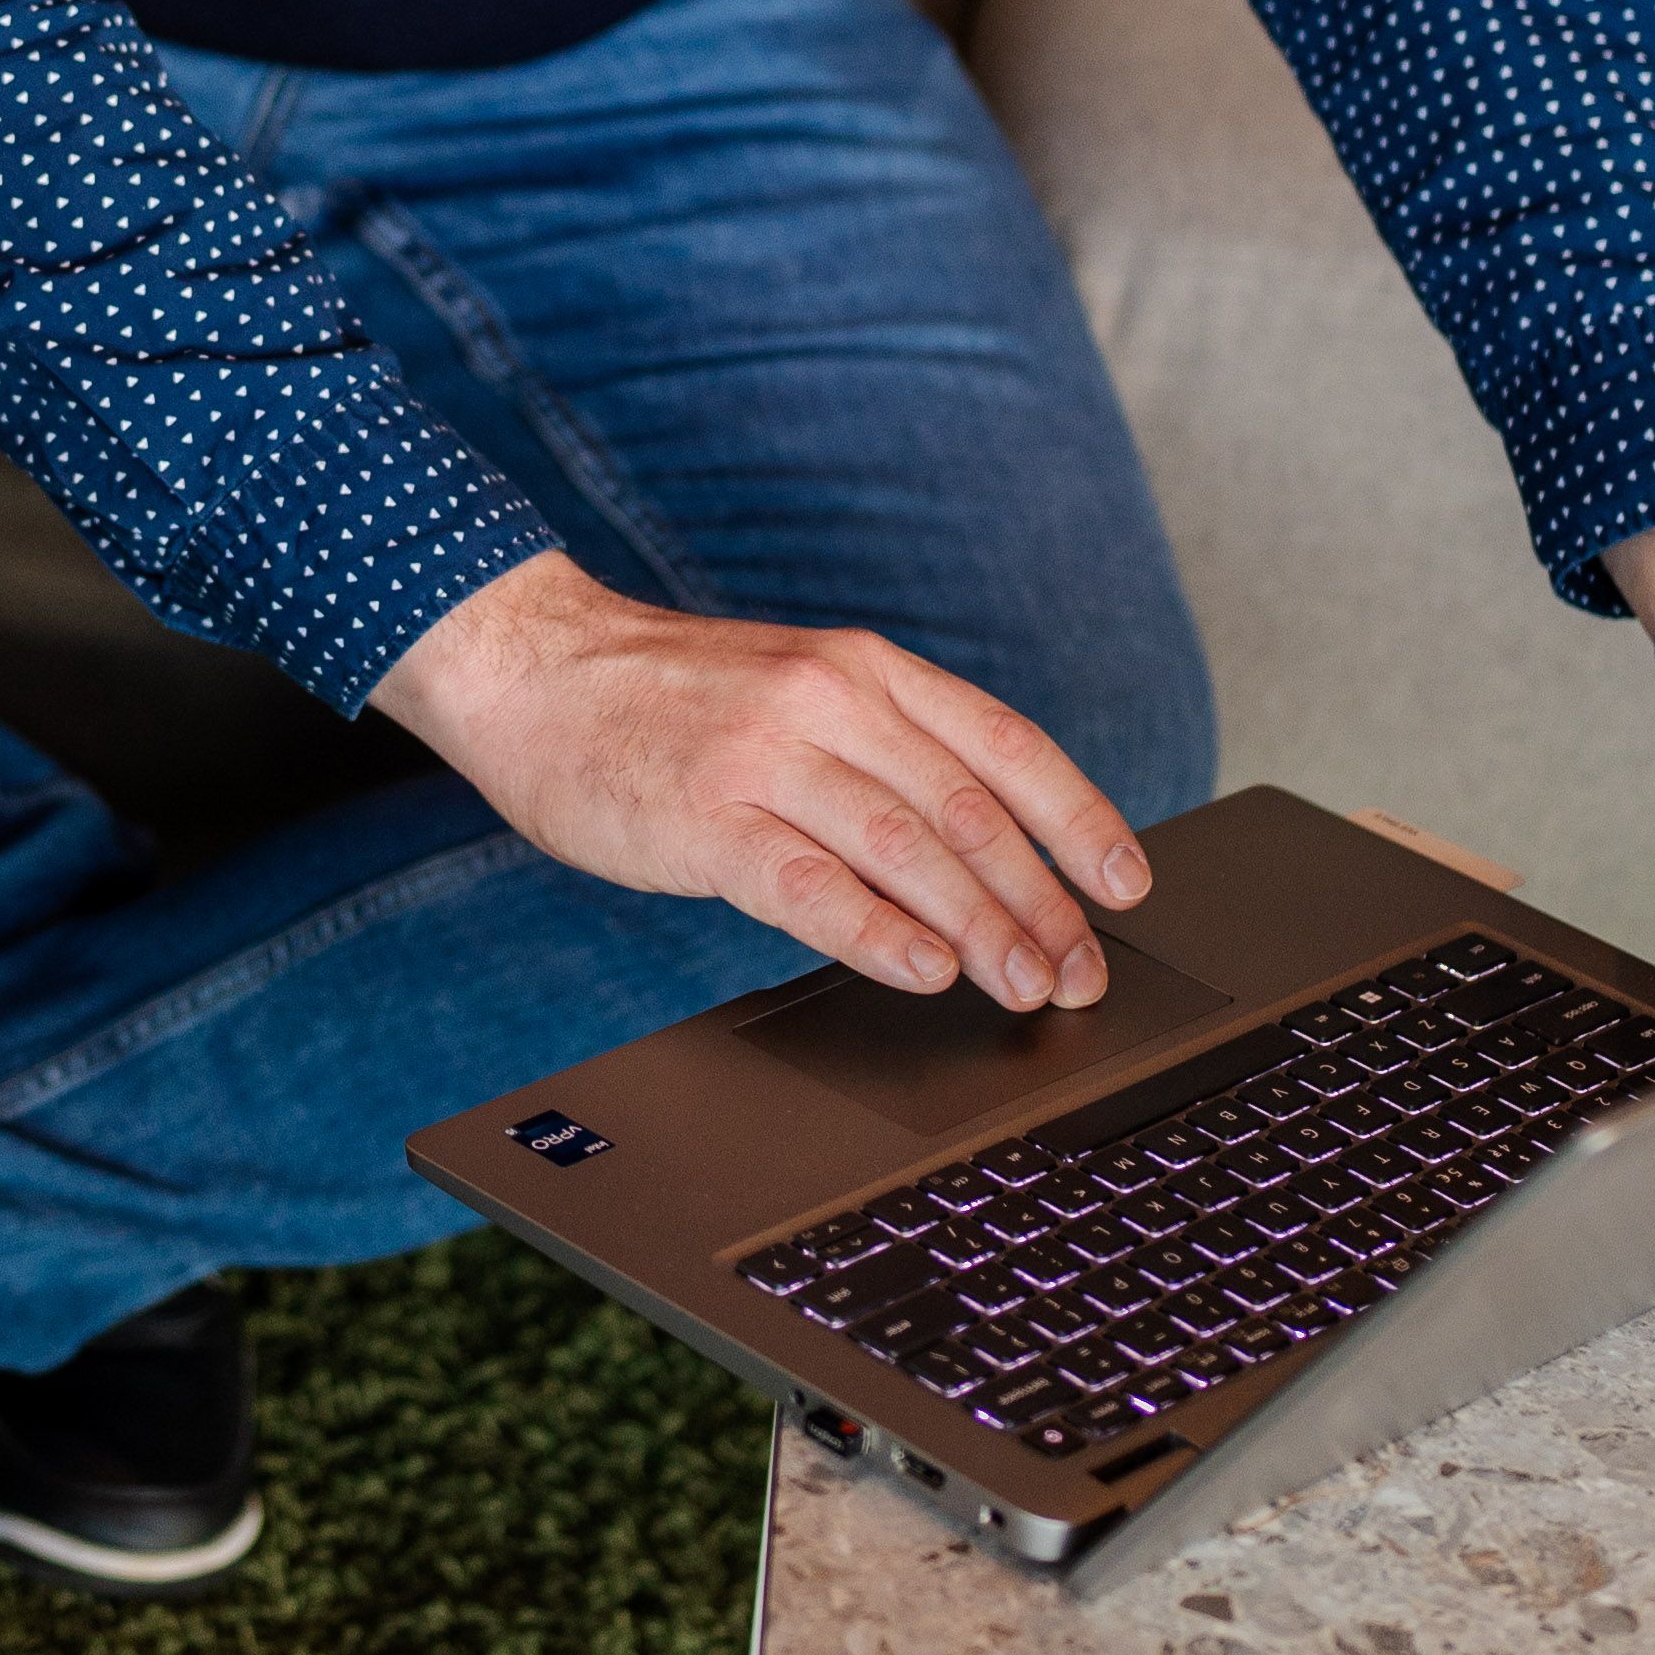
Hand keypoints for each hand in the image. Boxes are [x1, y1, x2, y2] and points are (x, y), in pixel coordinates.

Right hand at [374, 557, 1153, 1010]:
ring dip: (981, 929)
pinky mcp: (704, 816)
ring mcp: (764, 755)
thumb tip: (982, 852)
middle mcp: (826, 699)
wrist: (528, 668)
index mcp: (861, 667)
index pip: (1004, 744)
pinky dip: (878, 934)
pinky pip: (811, 886)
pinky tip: (922, 973)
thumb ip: (878, 748)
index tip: (1126, 888)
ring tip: (1022, 987)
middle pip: (969, 810)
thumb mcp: (790, 686)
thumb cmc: (663, 696)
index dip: (1079, 821)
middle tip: (1078, 973)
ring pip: (908, 849)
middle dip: (1042, 902)